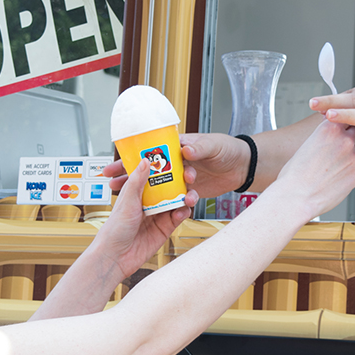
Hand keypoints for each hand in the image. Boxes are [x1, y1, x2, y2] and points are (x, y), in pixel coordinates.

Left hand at [95, 159, 197, 279]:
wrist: (116, 257)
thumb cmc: (114, 229)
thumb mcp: (127, 200)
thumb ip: (137, 180)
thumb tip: (146, 160)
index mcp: (136, 192)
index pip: (151, 175)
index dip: (162, 166)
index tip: (174, 157)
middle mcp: (148, 202)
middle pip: (167, 187)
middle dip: (178, 182)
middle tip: (187, 176)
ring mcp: (157, 215)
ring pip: (175, 201)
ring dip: (184, 197)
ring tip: (188, 195)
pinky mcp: (164, 229)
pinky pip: (177, 217)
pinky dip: (183, 212)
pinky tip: (183, 210)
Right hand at [103, 133, 248, 199]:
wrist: (243, 167)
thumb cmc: (228, 149)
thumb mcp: (214, 145)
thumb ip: (200, 148)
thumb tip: (186, 150)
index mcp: (176, 147)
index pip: (147, 152)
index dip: (128, 158)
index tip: (112, 166)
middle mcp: (175, 163)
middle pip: (146, 171)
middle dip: (127, 177)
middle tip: (111, 184)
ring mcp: (180, 177)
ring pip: (158, 186)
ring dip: (145, 194)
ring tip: (130, 202)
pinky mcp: (189, 190)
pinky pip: (175, 198)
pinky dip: (169, 204)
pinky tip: (165, 209)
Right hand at [269, 120, 354, 219]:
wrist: (296, 197)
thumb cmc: (294, 175)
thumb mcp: (305, 146)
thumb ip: (322, 139)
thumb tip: (327, 141)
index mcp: (328, 129)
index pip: (343, 116)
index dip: (340, 122)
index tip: (337, 127)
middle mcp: (344, 140)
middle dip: (348, 136)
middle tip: (337, 146)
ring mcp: (353, 157)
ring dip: (350, 153)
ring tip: (333, 165)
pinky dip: (348, 171)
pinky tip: (334, 179)